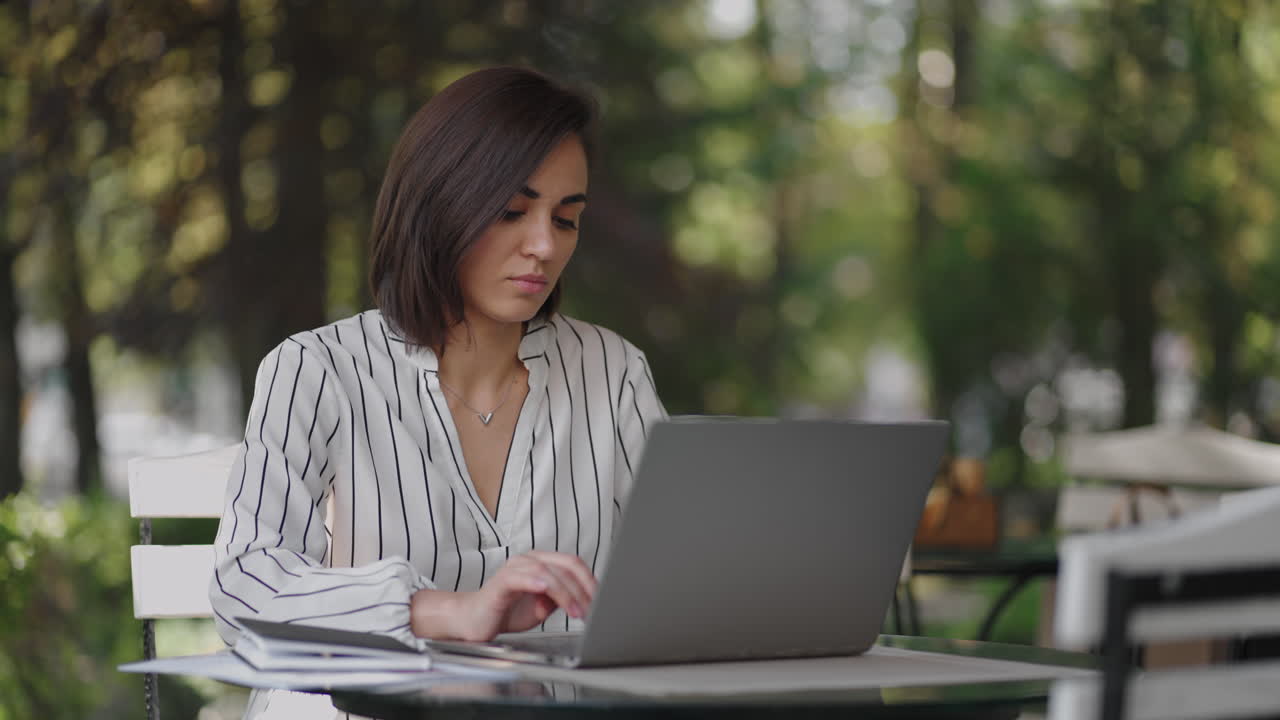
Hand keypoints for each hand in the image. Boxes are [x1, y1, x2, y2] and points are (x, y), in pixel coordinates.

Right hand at [410, 551, 595, 641]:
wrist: (473, 622)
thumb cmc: (507, 612)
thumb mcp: (543, 607)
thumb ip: (561, 599)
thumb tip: (584, 599)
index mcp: (541, 562)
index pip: (572, 564)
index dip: (589, 582)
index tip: (601, 601)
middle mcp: (529, 560)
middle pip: (565, 566)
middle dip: (583, 588)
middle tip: (592, 609)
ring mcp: (515, 568)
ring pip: (548, 572)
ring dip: (566, 593)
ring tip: (577, 612)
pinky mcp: (500, 582)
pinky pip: (520, 577)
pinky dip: (536, 582)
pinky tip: (546, 591)